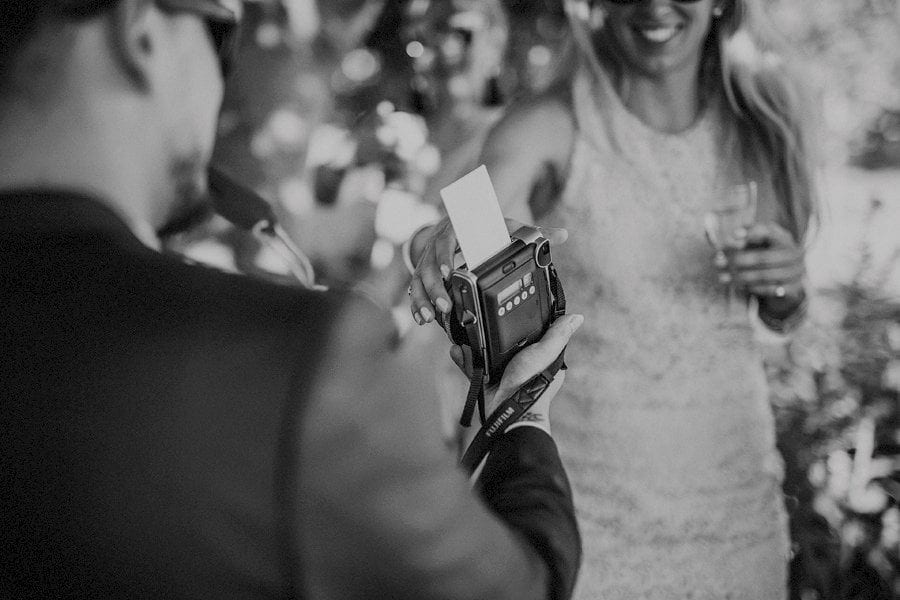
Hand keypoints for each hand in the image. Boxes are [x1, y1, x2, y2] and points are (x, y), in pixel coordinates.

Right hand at [408, 217, 568, 324]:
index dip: (445, 255)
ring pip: (419, 277)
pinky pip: (415, 287)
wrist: (459, 221)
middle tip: (445, 306)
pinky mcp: (423, 270)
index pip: (448, 239)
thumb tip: (562, 235)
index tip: (450, 272)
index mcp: (458, 227)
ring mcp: (428, 257)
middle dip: (435, 286)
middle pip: (429, 263)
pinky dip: (417, 302)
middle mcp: (439, 241)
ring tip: (431, 317)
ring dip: (423, 298)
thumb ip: (534, 234)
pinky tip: (422, 319)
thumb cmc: (486, 227)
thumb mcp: (508, 228)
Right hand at [450, 314, 583, 443]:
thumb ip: (558, 335)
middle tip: (480, 319)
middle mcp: (521, 363)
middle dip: (491, 331)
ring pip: (486, 351)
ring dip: (474, 343)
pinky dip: (465, 358)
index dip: (519, 322)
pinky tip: (458, 349)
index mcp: (540, 357)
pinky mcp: (487, 380)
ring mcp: (503, 372)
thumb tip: (577, 317)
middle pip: (504, 340)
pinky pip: (473, 366)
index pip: (530, 333)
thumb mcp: (545, 352)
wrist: (509, 410)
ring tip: (465, 333)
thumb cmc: (532, 383)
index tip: (507, 309)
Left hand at [721, 222, 806, 313]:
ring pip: (764, 276)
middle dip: (738, 261)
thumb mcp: (755, 244)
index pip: (769, 231)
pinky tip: (739, 286)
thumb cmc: (763, 257)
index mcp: (784, 238)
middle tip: (718, 263)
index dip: (751, 233)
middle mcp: (794, 253)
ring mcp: (797, 272)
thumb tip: (734, 235)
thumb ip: (744, 238)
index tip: (733, 235)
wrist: (785, 282)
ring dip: (741, 277)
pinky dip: (753, 288)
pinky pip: (770, 290)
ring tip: (722, 277)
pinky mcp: (795, 288)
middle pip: (763, 258)